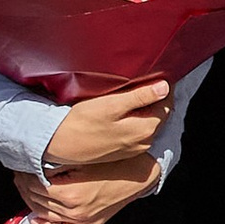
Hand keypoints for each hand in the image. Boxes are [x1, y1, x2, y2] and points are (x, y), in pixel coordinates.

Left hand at [17, 146, 161, 223]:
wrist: (142, 173)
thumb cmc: (117, 160)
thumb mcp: (85, 156)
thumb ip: (57, 163)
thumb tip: (35, 164)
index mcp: (70, 192)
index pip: (33, 185)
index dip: (24, 173)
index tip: (21, 164)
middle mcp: (73, 211)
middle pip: (35, 200)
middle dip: (24, 185)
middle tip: (20, 173)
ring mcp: (81, 221)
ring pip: (43, 215)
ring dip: (30, 201)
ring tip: (26, 188)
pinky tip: (37, 219)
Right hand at [42, 79, 170, 173]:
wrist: (58, 144)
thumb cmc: (82, 122)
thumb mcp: (112, 104)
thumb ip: (140, 97)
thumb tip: (165, 87)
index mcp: (146, 129)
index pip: (166, 104)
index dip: (164, 87)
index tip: (158, 73)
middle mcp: (144, 142)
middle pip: (159, 114)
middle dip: (156, 97)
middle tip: (146, 79)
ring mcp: (133, 148)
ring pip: (149, 122)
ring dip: (146, 108)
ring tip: (134, 91)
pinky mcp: (122, 151)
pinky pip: (137, 131)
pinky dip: (136, 118)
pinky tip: (124, 109)